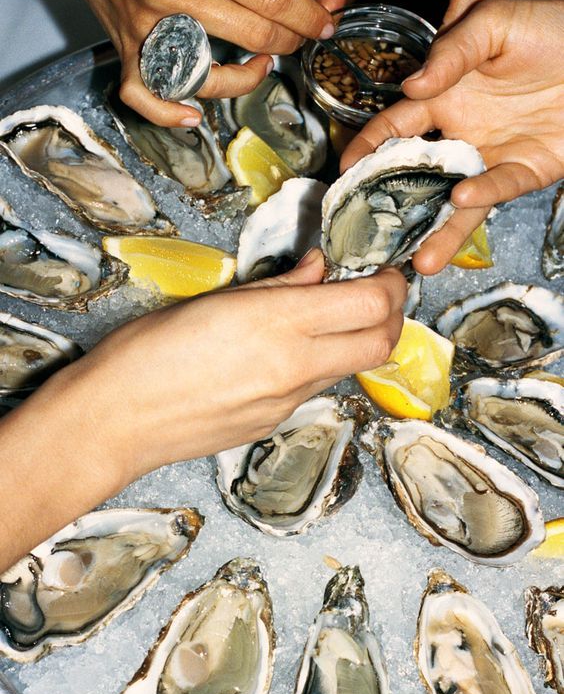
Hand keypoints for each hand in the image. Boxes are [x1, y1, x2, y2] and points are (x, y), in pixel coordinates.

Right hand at [0, 250, 404, 567]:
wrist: (115, 421)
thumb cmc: (146, 351)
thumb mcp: (212, 301)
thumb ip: (277, 287)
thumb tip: (319, 270)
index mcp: (277, 325)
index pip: (370, 304)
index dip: (390, 284)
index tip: (383, 269)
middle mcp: (294, 368)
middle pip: (381, 342)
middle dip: (393, 313)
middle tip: (379, 292)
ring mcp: (288, 403)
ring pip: (352, 368)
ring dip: (360, 339)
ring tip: (336, 316)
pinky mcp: (275, 423)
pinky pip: (317, 389)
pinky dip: (324, 364)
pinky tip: (294, 350)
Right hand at [42, 0, 333, 125]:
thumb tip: (292, 0)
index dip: (306, 16)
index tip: (322, 26)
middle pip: (252, 35)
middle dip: (288, 42)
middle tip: (296, 40)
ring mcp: (147, 31)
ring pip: (211, 78)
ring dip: (248, 79)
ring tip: (261, 65)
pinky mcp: (128, 55)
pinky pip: (148, 99)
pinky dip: (171, 115)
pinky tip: (194, 116)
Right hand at [341, 0, 563, 273]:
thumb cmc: (550, 30)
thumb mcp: (494, 23)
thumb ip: (452, 51)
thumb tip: (412, 88)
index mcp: (445, 99)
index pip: (396, 126)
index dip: (368, 146)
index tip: (345, 169)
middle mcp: (462, 134)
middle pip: (419, 178)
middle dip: (395, 207)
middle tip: (372, 233)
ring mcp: (491, 157)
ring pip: (457, 201)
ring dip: (439, 232)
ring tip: (421, 262)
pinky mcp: (525, 170)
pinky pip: (501, 186)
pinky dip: (483, 194)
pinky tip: (463, 198)